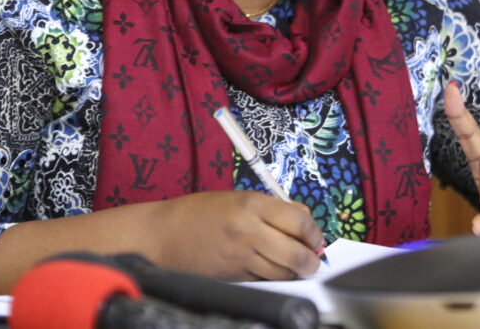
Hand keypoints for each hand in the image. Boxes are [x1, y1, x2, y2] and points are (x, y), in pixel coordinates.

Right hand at [151, 190, 323, 280]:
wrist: (164, 235)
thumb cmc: (201, 211)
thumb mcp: (239, 197)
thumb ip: (273, 208)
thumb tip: (306, 221)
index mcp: (251, 205)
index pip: (299, 221)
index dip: (314, 232)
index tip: (315, 237)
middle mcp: (249, 232)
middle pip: (296, 253)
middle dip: (311, 260)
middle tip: (313, 259)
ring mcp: (241, 257)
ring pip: (283, 272)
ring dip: (295, 271)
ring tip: (295, 265)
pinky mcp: (235, 278)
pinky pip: (266, 280)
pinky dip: (275, 277)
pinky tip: (272, 269)